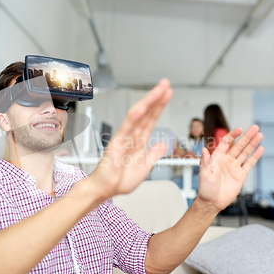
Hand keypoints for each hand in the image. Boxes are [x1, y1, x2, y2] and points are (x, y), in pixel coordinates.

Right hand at [87, 79, 172, 198]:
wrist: (105, 190)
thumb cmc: (119, 180)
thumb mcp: (145, 167)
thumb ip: (153, 155)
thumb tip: (163, 144)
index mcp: (138, 141)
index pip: (151, 119)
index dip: (160, 106)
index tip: (168, 94)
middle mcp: (131, 136)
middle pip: (146, 113)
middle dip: (156, 97)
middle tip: (166, 83)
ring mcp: (124, 137)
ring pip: (137, 115)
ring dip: (149, 101)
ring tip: (159, 89)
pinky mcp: (116, 143)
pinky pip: (126, 127)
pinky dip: (134, 117)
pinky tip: (142, 107)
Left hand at [196, 126, 263, 212]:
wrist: (212, 202)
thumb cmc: (205, 188)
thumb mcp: (204, 174)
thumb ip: (206, 162)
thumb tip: (204, 150)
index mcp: (217, 158)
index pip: (226, 143)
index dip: (233, 135)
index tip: (240, 129)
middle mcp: (226, 160)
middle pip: (239, 145)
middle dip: (247, 136)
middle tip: (255, 128)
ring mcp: (234, 167)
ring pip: (245, 152)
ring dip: (252, 144)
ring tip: (260, 135)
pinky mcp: (240, 175)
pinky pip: (249, 164)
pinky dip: (255, 156)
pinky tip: (260, 149)